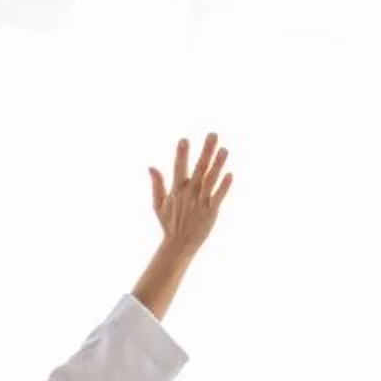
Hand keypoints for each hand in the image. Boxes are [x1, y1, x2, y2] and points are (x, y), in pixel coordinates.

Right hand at [132, 133, 231, 320]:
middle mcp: (189, 194)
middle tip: (213, 134)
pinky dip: (224, 186)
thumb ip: (157, 185)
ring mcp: (200, 202)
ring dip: (217, 165)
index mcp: (177, 190)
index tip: (184, 139)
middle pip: (199, 168)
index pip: (179, 168)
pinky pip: (218, 197)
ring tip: (224, 150)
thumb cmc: (169, 224)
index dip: (182, 154)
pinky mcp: (211, 212)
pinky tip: (230, 174)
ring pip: (210, 180)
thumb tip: (151, 167)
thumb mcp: (158, 205)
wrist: (178, 245)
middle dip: (206, 151)